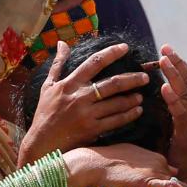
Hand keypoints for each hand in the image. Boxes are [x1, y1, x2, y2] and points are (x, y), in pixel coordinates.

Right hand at [19, 42, 148, 164]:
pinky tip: (137, 111)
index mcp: (69, 84)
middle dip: (132, 78)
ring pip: (117, 103)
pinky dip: (129, 115)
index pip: (93, 63)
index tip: (125, 48)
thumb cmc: (44, 113)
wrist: (41, 142)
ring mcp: (87, 114)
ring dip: (132, 98)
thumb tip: (62, 43)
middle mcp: (80, 97)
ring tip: (141, 95)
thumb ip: (58, 64)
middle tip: (145, 76)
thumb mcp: (47, 86)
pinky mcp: (92, 130)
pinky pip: (116, 121)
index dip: (111, 53)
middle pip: (112, 83)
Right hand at [63, 144, 186, 186]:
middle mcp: (159, 163)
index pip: (172, 173)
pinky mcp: (149, 182)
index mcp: (155, 157)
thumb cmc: (106, 160)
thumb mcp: (130, 156)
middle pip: (179, 180)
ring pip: (179, 184)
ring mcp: (156, 172)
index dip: (181, 184)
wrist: (94, 164)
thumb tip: (164, 171)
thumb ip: (146, 164)